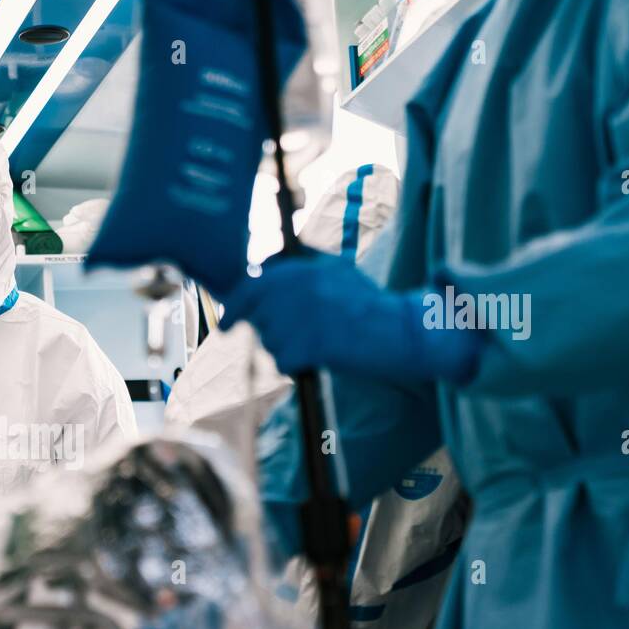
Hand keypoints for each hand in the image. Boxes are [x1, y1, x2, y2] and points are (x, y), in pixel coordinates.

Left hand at [220, 252, 479, 384]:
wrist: (403, 332)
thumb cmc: (369, 306)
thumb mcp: (337, 271)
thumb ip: (302, 263)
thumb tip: (262, 266)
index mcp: (306, 267)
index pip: (252, 284)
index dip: (234, 307)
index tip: (226, 324)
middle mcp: (302, 286)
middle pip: (257, 314)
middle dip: (264, 330)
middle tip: (285, 339)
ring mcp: (306, 313)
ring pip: (269, 339)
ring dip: (285, 348)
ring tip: (318, 344)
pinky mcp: (314, 341)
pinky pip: (283, 360)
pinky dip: (296, 365)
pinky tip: (318, 358)